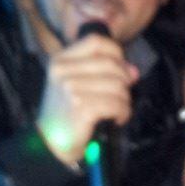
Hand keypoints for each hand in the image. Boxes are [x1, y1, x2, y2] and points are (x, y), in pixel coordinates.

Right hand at [36, 31, 138, 164]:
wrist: (50, 144)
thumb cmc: (66, 113)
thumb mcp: (76, 84)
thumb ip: (103, 72)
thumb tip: (133, 71)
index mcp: (60, 60)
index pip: (96, 41)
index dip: (115, 52)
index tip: (120, 69)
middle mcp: (63, 71)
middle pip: (110, 63)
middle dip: (124, 80)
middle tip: (121, 95)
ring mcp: (71, 89)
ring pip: (117, 85)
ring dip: (124, 100)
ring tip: (117, 110)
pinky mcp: (82, 108)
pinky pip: (117, 104)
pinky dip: (123, 113)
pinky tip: (117, 119)